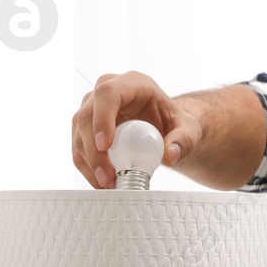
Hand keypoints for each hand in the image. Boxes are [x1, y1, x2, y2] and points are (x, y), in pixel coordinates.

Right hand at [71, 72, 200, 187]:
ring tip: (107, 183)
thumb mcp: (189, 130)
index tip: (104, 146)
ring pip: (78, 133)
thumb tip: (170, 154)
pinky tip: (100, 182)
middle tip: (107, 176)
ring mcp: (93, 108)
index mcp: (132, 83)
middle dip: (92, 150)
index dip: (102, 118)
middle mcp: (107, 91)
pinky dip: (87, 166)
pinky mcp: (87, 127)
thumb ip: (184, 140)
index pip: (107, 93)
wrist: (163, 128)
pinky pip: (78, 146)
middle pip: (86, 115)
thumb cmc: (173, 123)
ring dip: (88, 162)